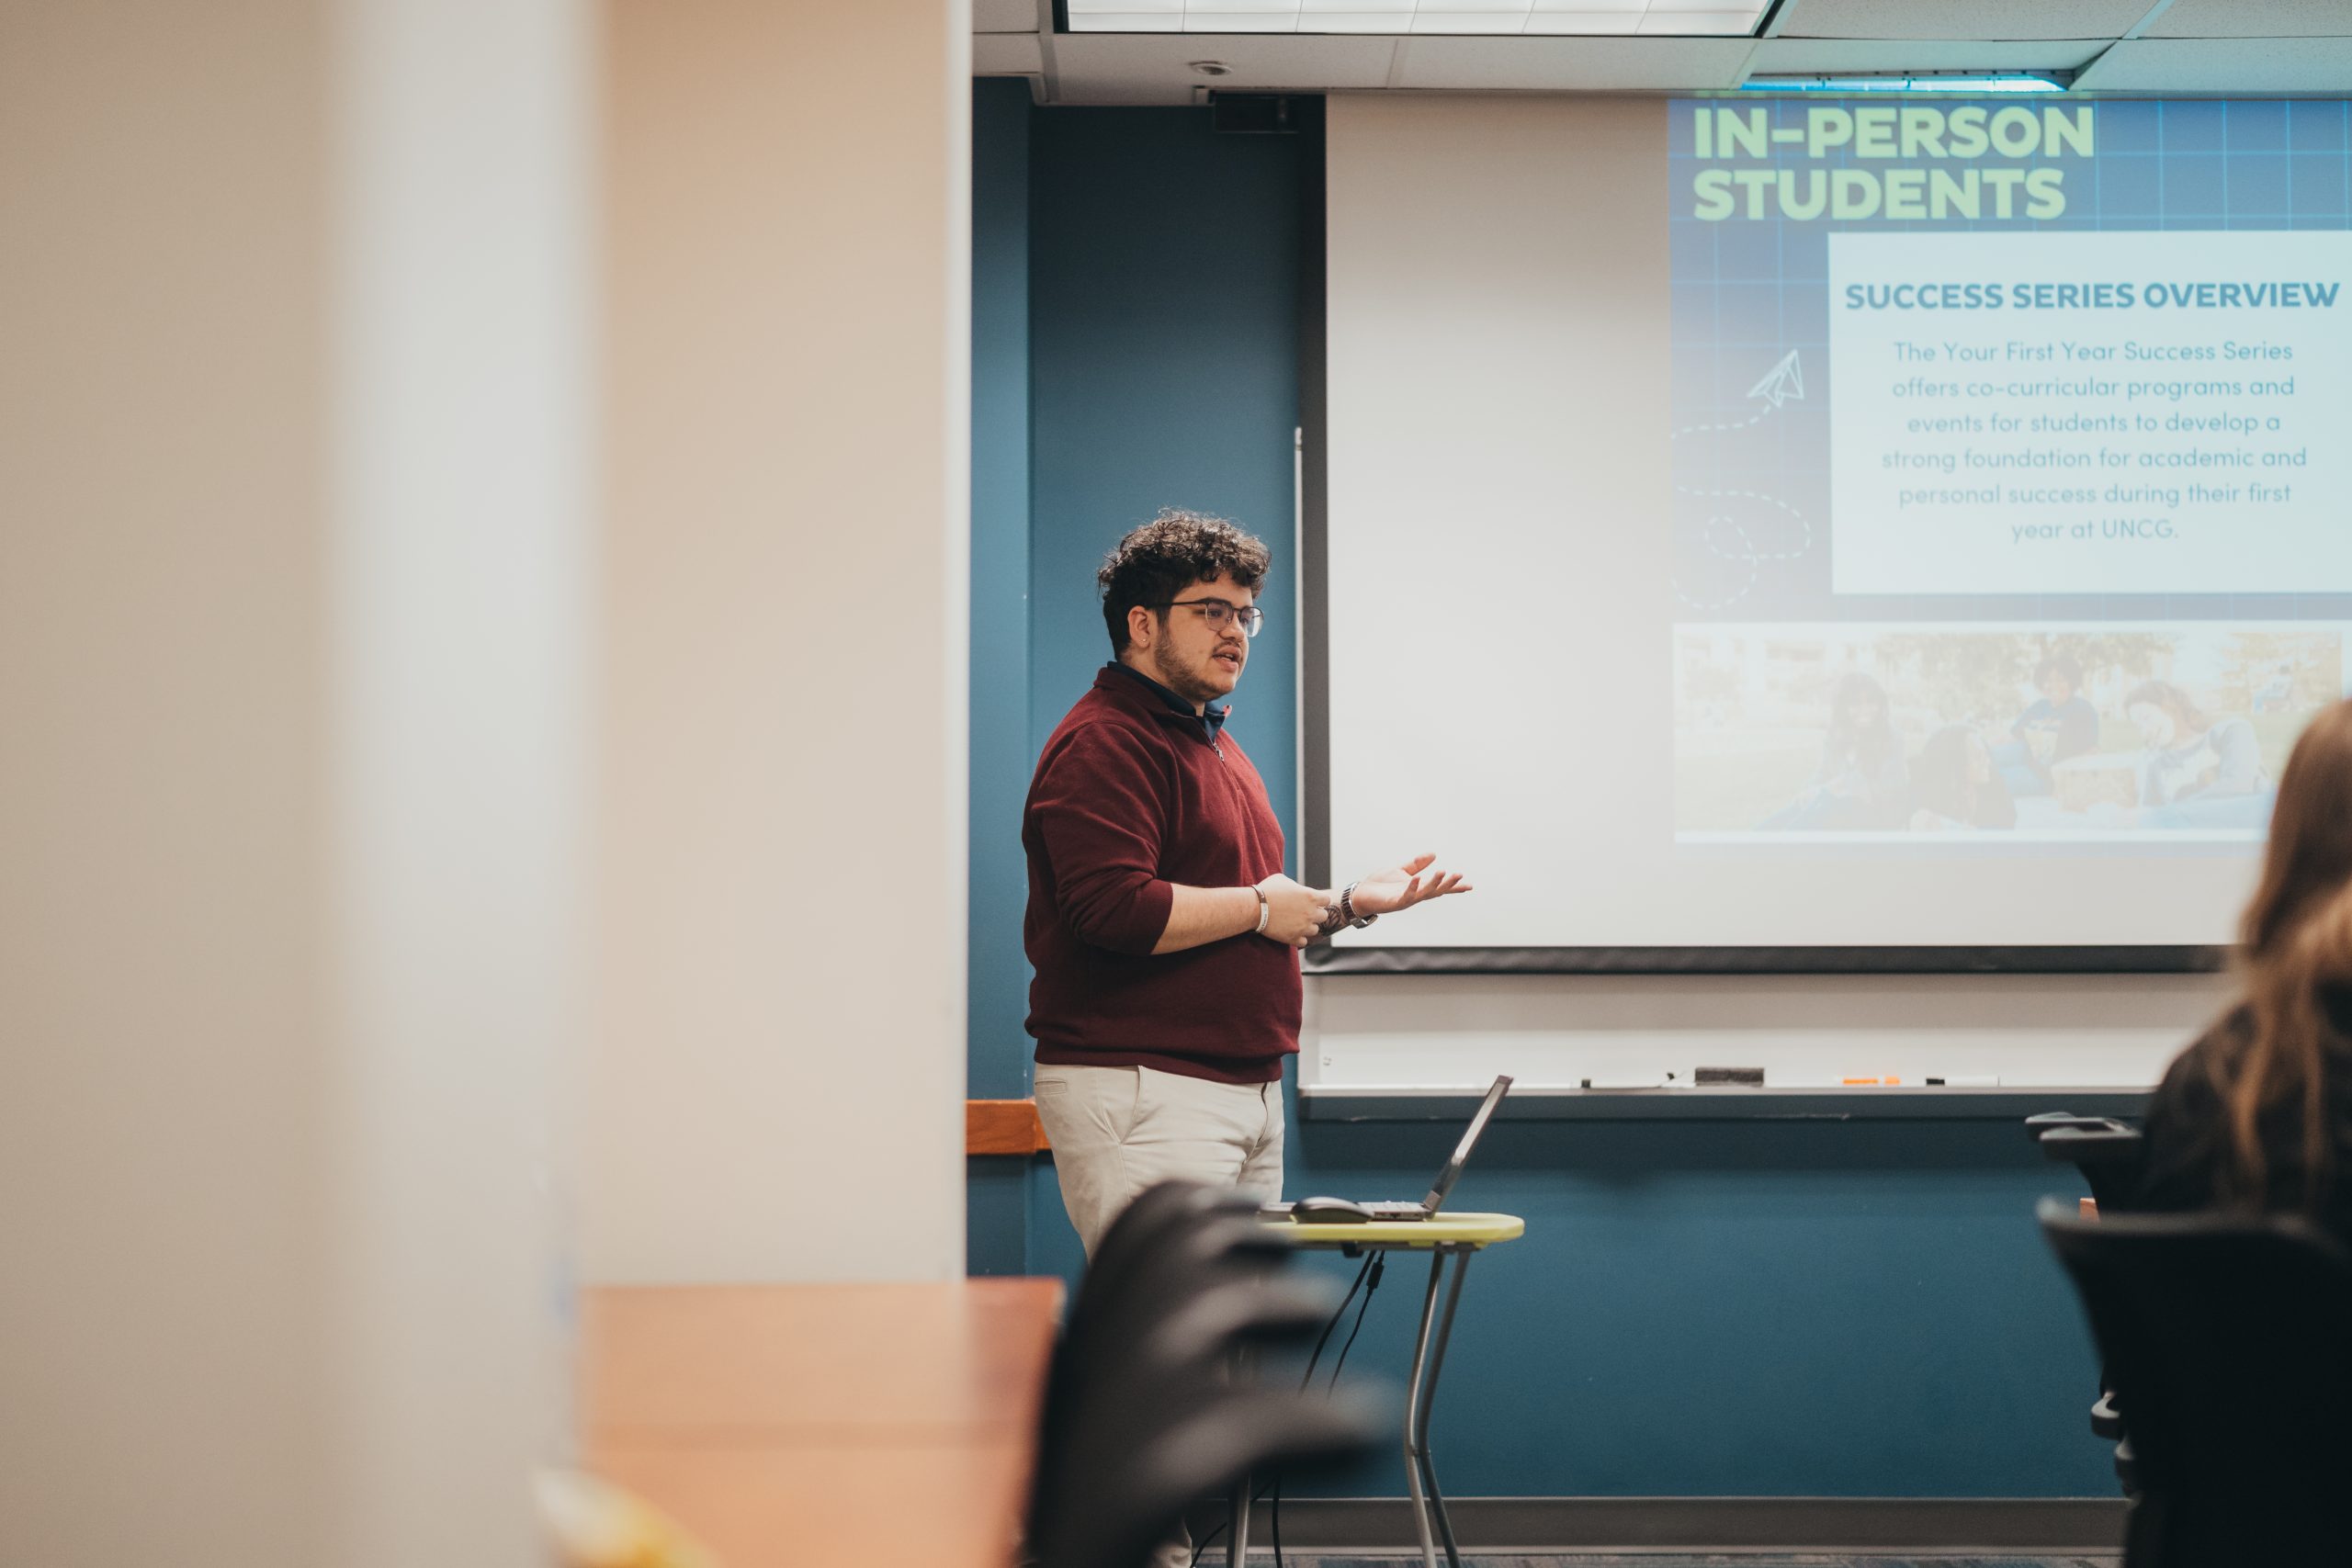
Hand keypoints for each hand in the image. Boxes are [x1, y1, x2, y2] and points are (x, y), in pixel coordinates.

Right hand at [1255, 874, 1334, 947]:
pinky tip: (1291, 932)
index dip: (1319, 900)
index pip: (1327, 900)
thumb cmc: (1267, 890)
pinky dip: (1298, 938)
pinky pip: (1303, 941)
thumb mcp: (1283, 880)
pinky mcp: (1294, 938)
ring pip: (1315, 930)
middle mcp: (1310, 913)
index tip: (1311, 901)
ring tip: (1297, 923)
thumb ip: (1295, 886)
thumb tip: (1297, 889)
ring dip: (1308, 927)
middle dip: (1315, 914)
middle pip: (1324, 916)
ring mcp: (1303, 927)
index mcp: (1311, 896)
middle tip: (1304, 912)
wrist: (1254, 907)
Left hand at [1346, 853, 1471, 917]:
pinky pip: (1405, 896)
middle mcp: (1414, 896)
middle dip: (1448, 884)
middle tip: (1460, 876)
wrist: (1360, 894)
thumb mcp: (1401, 870)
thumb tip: (1433, 854)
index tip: (1470, 885)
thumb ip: (1416, 864)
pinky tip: (1417, 879)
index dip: (1453, 887)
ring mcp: (1405, 900)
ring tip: (1444, 872)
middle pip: (1435, 891)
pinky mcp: (1393, 903)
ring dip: (1434, 884)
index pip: (1439, 888)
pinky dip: (1412, 888)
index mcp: (1418, 888)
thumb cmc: (1380, 884)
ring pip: (1424, 894)